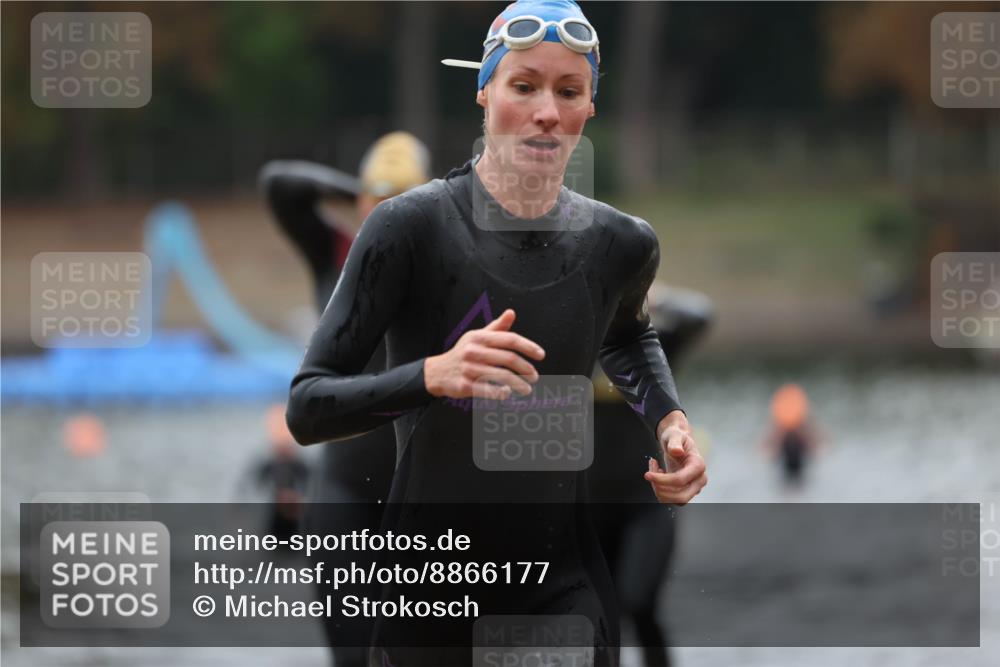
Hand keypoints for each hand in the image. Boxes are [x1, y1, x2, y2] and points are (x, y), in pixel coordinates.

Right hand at [423, 309, 545, 400]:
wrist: (437, 371)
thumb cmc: (463, 353)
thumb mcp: (477, 337)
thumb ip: (496, 327)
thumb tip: (511, 313)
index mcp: (479, 337)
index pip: (510, 339)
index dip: (528, 347)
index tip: (541, 355)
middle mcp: (474, 351)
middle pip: (509, 359)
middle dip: (526, 369)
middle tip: (535, 376)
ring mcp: (469, 369)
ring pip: (501, 376)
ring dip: (519, 384)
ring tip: (527, 389)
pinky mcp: (465, 385)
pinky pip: (488, 390)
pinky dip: (501, 392)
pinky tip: (509, 393)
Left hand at [644, 412, 707, 504]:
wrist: (678, 444)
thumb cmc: (677, 438)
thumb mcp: (674, 435)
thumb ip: (675, 443)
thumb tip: (677, 451)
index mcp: (698, 465)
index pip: (680, 480)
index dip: (662, 480)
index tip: (647, 475)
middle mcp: (699, 479)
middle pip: (681, 497)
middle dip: (661, 489)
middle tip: (649, 475)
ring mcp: (694, 487)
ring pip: (676, 500)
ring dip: (659, 490)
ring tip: (653, 471)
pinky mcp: (686, 491)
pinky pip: (672, 499)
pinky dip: (660, 490)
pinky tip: (658, 475)